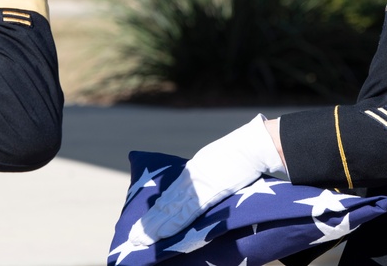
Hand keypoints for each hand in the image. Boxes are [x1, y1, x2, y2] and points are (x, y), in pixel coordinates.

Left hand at [130, 114, 287, 245]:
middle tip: (133, 237)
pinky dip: (173, 224)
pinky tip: (161, 234)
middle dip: (149, 222)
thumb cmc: (241, 153)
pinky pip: (187, 212)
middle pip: (166, 204)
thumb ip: (207, 176)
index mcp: (193, 171)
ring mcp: (198, 186)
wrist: (253, 147)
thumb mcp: (217, 163)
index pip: (170, 195)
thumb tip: (206, 187)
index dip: (156, 211)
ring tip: (139, 240)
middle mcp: (191, 179)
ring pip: (170, 210)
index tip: (144, 222)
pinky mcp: (207, 193)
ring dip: (154, 227)